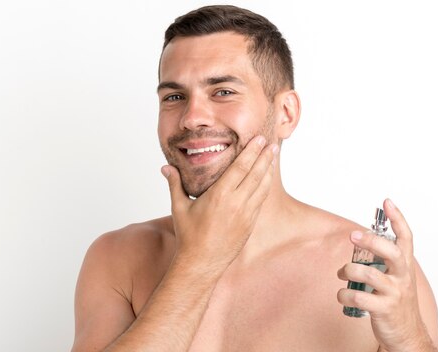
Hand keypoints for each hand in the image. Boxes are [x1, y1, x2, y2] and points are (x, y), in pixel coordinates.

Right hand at [161, 135, 278, 267]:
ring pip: (262, 187)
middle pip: (255, 174)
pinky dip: (265, 186)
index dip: (251, 152)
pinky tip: (266, 179)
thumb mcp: (179, 208)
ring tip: (272, 157)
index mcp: (220, 195)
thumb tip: (165, 167)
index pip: (240, 168)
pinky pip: (261, 200)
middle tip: (271, 142)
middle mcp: (236, 203)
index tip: (258, 140)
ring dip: (268, 170)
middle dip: (264, 156)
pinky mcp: (250, 224)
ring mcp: (246, 214)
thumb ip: (175, 184)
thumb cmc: (189, 236)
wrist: (202, 263)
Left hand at [337, 199, 435, 350]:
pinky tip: (342, 295)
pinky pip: (357, 297)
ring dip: (348, 272)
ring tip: (342, 274)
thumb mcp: (394, 278)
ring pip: (368, 275)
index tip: (387, 202)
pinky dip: (343, 295)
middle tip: (352, 236)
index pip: (406, 239)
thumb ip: (381, 261)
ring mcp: (394, 294)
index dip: (398, 219)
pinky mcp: (383, 310)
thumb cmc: (395, 302)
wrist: (407, 334)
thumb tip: (358, 240)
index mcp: (404, 267)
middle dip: (371, 242)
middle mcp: (402, 277)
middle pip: (391, 252)